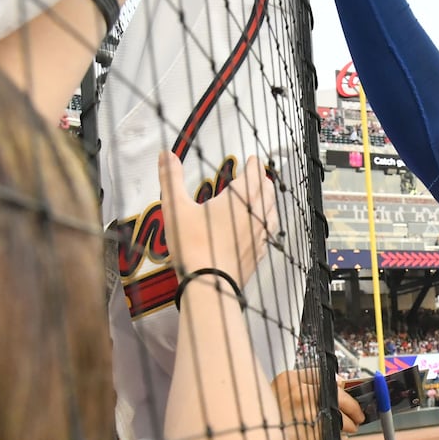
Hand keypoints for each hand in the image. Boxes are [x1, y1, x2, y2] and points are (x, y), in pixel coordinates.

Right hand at [157, 151, 276, 285]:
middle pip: (266, 192)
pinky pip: (269, 233)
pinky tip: (261, 228)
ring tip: (263, 197)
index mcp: (239, 200)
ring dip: (269, 201)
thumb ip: (171, 179)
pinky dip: (267, 223)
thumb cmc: (193, 246)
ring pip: (272, 212)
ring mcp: (259, 236)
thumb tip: (166, 155)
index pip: (253, 175)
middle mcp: (255, 215)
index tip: (252, 160)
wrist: (208, 284)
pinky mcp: (258, 254)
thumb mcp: (176, 208)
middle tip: (257, 176)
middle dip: (262, 181)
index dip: (254, 165)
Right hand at [272, 369, 364, 437]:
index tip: (342, 390)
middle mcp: (301, 392)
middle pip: (339, 393)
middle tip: (358, 414)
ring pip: (342, 414)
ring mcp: (311, 411)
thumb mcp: (275, 399)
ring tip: (349, 429)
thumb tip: (333, 386)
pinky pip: (338, 433)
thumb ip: (298, 390)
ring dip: (349, 423)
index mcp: (288, 380)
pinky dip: (341, 437)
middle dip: (352, 405)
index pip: (322, 375)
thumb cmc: (266, 428)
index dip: (336, 385)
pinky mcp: (319, 431)